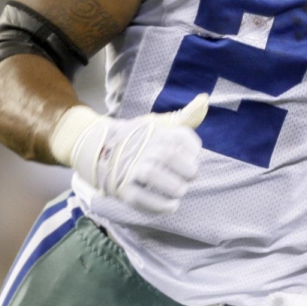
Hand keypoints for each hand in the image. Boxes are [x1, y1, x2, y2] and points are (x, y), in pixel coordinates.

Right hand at [49, 95, 208, 214]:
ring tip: (180, 191)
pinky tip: (171, 206)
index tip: (194, 158)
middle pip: (168, 156)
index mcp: (155, 132)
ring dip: (173, 187)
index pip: (181, 137)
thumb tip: (205, 99)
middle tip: (190, 177)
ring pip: (151, 175)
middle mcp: (142, 148)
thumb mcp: (161, 124)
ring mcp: (130, 168)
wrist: (101, 150)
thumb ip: (185, 117)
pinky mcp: (122, 188)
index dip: (193, 150)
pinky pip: (140, 198)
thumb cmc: (140, 139)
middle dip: (187, 170)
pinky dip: (159, 205)